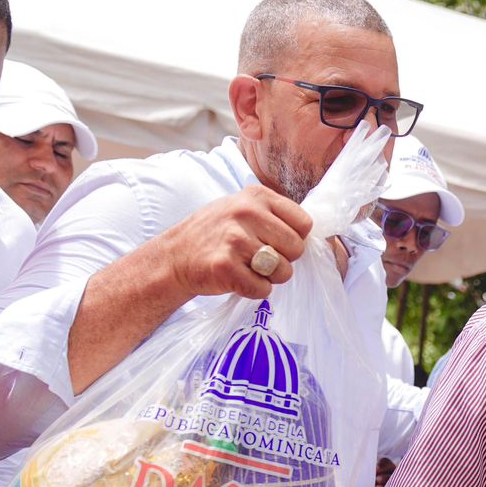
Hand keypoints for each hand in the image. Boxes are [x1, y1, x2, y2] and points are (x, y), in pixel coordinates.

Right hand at [161, 185, 312, 300]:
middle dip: (284, 260)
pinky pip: (263, 289)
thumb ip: (273, 215)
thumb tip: (310, 233)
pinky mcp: (226, 266)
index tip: (275, 243)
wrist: (174, 256)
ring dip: (269, 277)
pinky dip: (254, 290)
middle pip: (297, 249)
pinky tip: (237, 279)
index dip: (294, 239)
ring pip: (283, 271)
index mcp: (256, 196)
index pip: (304, 223)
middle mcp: (246, 213)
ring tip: (247, 268)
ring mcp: (235, 239)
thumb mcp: (242, 208)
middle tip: (260, 259)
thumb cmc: (216, 234)